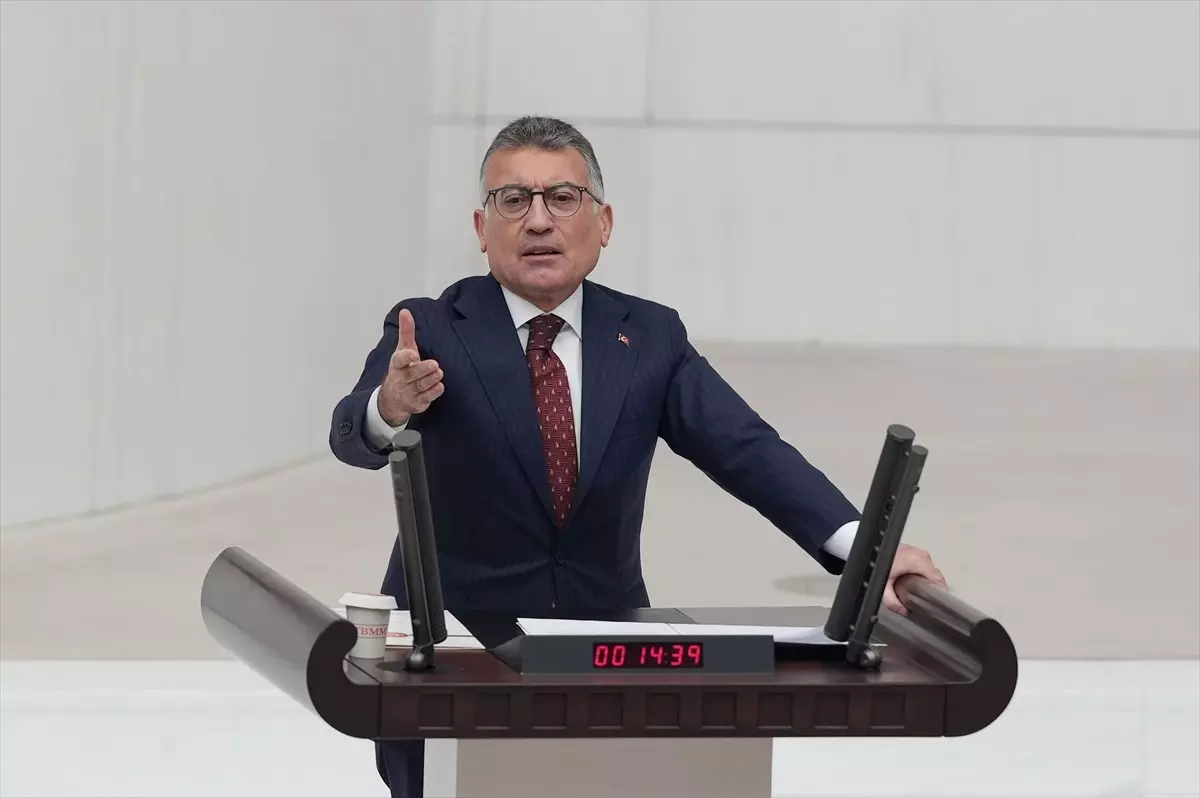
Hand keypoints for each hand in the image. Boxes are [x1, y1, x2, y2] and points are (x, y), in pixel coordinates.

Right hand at [376, 308, 443, 425]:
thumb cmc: (401, 369)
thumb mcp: (402, 350)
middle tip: (435, 364)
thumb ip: (406, 332)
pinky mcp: (416, 403)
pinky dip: (432, 393)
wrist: (392, 400)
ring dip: (430, 380)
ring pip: (420, 386)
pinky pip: (425, 399)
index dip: (405, 357)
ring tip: (439, 372)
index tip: (413, 354)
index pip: (399, 360)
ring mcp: (408, 393)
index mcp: (397, 365)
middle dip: (423, 369)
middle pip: (412, 374)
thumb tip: (405, 311)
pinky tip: (439, 387)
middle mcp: (401, 379)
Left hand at [882, 543, 945, 615]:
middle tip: (924, 602)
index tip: (936, 604)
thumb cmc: (876, 561)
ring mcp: (916, 551)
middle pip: (935, 576)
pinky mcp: (912, 551)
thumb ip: (893, 602)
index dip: (939, 594)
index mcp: (918, 561)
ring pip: (929, 570)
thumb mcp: (882, 587)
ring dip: (925, 581)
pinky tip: (911, 582)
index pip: (939, 580)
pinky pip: (923, 565)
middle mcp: (921, 554)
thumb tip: (904, 611)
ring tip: (917, 593)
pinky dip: (920, 574)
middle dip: (931, 589)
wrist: (870, 549)